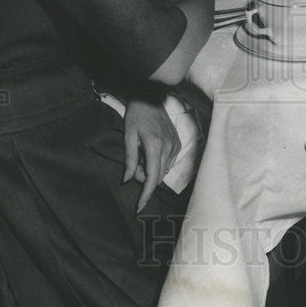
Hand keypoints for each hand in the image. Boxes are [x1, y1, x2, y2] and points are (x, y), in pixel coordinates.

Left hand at [123, 97, 179, 212]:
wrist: (151, 98)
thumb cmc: (137, 116)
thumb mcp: (128, 136)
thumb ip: (130, 159)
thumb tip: (128, 179)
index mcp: (155, 147)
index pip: (151, 178)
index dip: (145, 195)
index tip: (139, 208)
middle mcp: (168, 148)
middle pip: (157, 177)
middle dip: (143, 180)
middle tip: (132, 168)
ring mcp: (175, 146)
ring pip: (162, 171)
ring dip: (150, 172)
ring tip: (140, 157)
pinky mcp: (177, 144)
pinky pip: (167, 163)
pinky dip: (157, 164)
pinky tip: (150, 154)